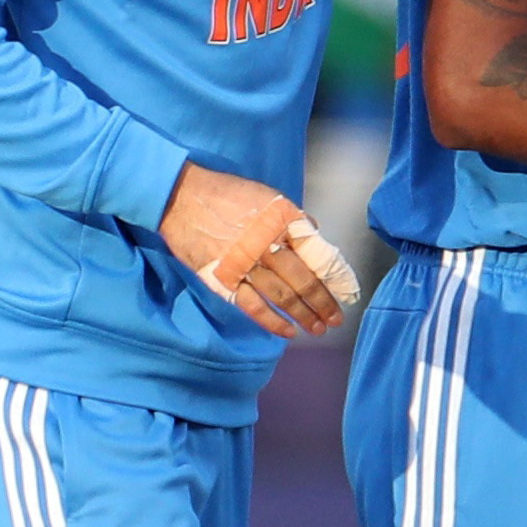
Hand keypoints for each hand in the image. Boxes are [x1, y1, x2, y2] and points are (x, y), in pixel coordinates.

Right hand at [160, 162, 343, 338]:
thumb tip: (315, 235)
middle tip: (336, 318)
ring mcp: (245, 265)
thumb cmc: (226, 194)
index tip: (345, 292)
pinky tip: (288, 332)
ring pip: (282, 296)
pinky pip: (252, 306)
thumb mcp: (267, 196)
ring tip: (318, 328)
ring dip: (303, 315)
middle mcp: (267, 245)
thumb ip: (293, 218)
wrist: (181, 197)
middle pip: (304, 280)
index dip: (333, 276)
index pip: (317, 255)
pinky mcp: (224, 279)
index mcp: (281, 223)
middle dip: (323, 302)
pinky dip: (272, 321)